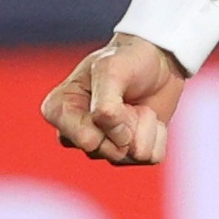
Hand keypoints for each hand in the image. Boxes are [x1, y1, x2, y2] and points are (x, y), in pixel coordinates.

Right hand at [43, 33, 188, 164]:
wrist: (157, 60)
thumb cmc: (126, 60)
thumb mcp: (110, 70)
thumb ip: (106, 104)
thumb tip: (117, 140)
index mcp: (59, 111)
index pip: (86, 139)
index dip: (110, 123)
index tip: (113, 97)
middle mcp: (76, 134)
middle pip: (108, 151)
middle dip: (127, 125)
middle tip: (128, 99)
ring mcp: (103, 147)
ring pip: (130, 156)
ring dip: (144, 127)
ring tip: (138, 106)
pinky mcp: (130, 153)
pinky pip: (150, 158)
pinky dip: (158, 135)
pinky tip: (150, 117)